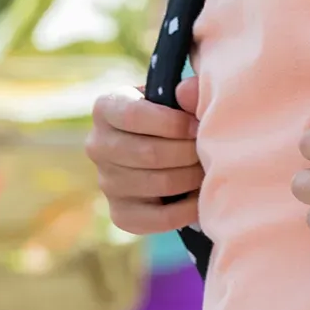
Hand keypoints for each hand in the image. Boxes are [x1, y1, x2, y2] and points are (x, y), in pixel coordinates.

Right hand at [86, 77, 203, 234]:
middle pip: (148, 154)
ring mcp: (106, 182)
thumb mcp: (177, 95)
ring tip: (209, 167)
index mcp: (106, 107)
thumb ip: (187, 91)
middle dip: (187, 152)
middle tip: (211, 149)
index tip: (198, 125)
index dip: (172, 122)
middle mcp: (98, 145)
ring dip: (191, 177)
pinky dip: (186, 209)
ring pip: (157, 184)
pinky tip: (202, 195)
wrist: (165, 142)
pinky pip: (157, 218)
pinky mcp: (121, 213)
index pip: (132, 116)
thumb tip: (186, 91)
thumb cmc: (173, 111)